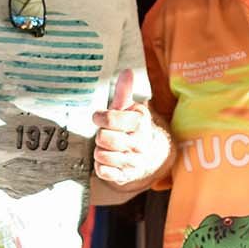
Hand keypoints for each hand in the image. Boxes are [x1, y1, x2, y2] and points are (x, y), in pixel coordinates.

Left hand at [91, 69, 163, 187]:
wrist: (149, 155)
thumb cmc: (132, 127)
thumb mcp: (129, 109)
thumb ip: (124, 91)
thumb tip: (127, 71)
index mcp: (139, 122)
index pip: (111, 119)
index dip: (99, 117)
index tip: (98, 117)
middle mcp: (139, 143)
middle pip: (103, 138)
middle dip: (100, 135)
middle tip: (106, 134)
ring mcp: (133, 162)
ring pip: (101, 155)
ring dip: (99, 150)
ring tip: (108, 147)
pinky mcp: (126, 176)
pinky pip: (103, 172)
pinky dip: (101, 166)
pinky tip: (108, 160)